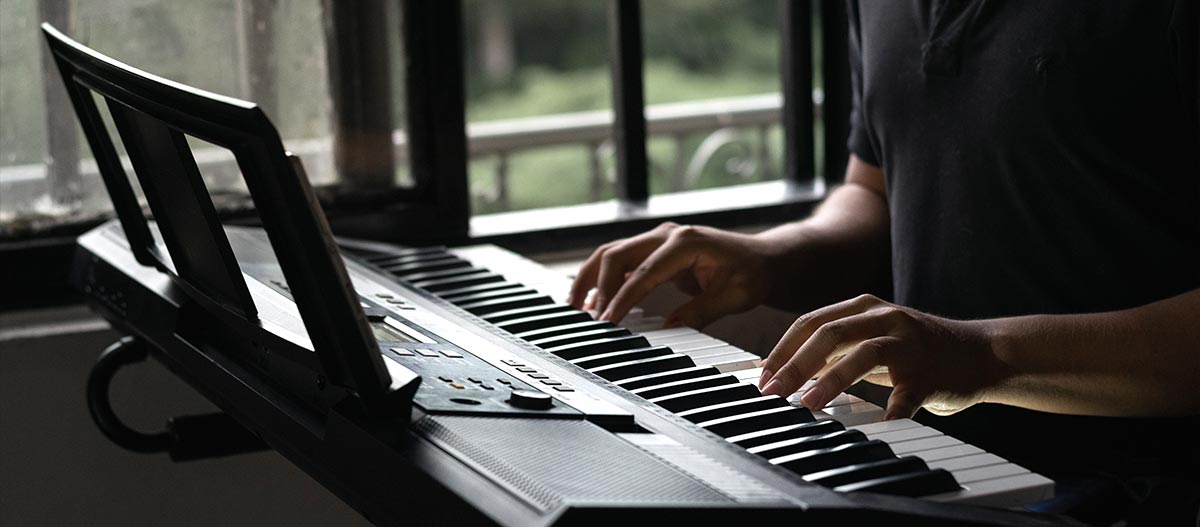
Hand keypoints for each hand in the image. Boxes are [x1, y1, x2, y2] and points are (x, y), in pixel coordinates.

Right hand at [567, 222, 773, 327]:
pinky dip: (602, 277)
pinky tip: (591, 300)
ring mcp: (659, 239)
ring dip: (591, 278)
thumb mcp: (734, 297)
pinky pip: (620, 259)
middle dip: (599, 288)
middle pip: (617, 255)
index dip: (623, 299)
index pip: (644, 273)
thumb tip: (668, 330)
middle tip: (591, 320)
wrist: (764, 258)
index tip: (608, 322)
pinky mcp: (655, 249)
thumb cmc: (753, 274)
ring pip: (611, 253)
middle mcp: (668, 234)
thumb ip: (701, 312)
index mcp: (687, 242)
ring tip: (575, 307)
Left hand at [758, 294, 1011, 419]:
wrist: (980, 354)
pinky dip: (887, 412)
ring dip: (832, 381)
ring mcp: (909, 344)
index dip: (783, 349)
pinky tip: (871, 427)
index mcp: (865, 308)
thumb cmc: (917, 351)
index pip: (811, 322)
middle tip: (773, 391)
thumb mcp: (871, 339)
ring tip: (808, 404)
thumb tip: (786, 367)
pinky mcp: (930, 374)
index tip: (762, 376)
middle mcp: (886, 318)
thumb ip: (834, 348)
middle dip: (796, 363)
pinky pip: (905, 396)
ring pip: (864, 354)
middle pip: (830, 332)